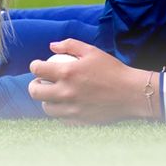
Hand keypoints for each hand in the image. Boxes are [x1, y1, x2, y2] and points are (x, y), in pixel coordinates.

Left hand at [28, 38, 157, 124]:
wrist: (131, 93)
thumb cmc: (113, 70)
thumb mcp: (93, 51)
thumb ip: (70, 45)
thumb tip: (52, 46)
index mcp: (68, 72)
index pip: (37, 69)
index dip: (35, 66)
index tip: (38, 66)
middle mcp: (65, 92)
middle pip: (35, 92)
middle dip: (34, 85)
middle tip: (41, 82)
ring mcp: (70, 108)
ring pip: (46, 107)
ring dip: (47, 100)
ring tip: (55, 95)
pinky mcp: (77, 121)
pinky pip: (60, 118)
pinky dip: (61, 111)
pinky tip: (67, 104)